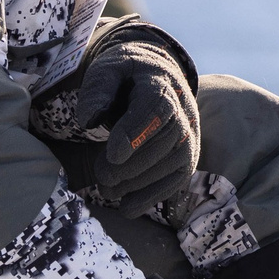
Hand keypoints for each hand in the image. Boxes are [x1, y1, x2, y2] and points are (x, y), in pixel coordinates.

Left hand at [71, 36, 197, 215]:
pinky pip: (177, 181)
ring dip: (140, 183)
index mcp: (160, 83)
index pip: (156, 107)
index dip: (137, 131)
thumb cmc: (125, 77)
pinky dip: (152, 197)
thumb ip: (98, 89)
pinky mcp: (186, 159)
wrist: (155, 80)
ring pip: (174, 163)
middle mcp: (183, 111)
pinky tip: (127, 208)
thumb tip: (88, 119)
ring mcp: (189, 137)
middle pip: (167, 139)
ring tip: (106, 191)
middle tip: (102, 176)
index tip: (114, 154)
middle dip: (134, 164)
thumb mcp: (107, 70)